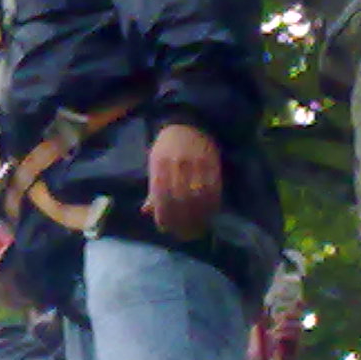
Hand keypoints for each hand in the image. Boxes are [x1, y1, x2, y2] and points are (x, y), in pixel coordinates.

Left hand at [144, 123, 221, 239]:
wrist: (190, 125)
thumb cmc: (168, 147)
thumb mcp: (154, 163)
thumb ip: (152, 187)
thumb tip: (146, 210)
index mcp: (159, 165)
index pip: (160, 196)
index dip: (163, 215)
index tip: (166, 229)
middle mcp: (176, 165)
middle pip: (179, 199)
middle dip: (181, 220)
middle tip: (183, 235)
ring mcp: (196, 164)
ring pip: (197, 197)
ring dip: (198, 217)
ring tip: (197, 229)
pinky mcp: (212, 164)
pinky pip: (213, 188)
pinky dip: (212, 204)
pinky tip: (210, 214)